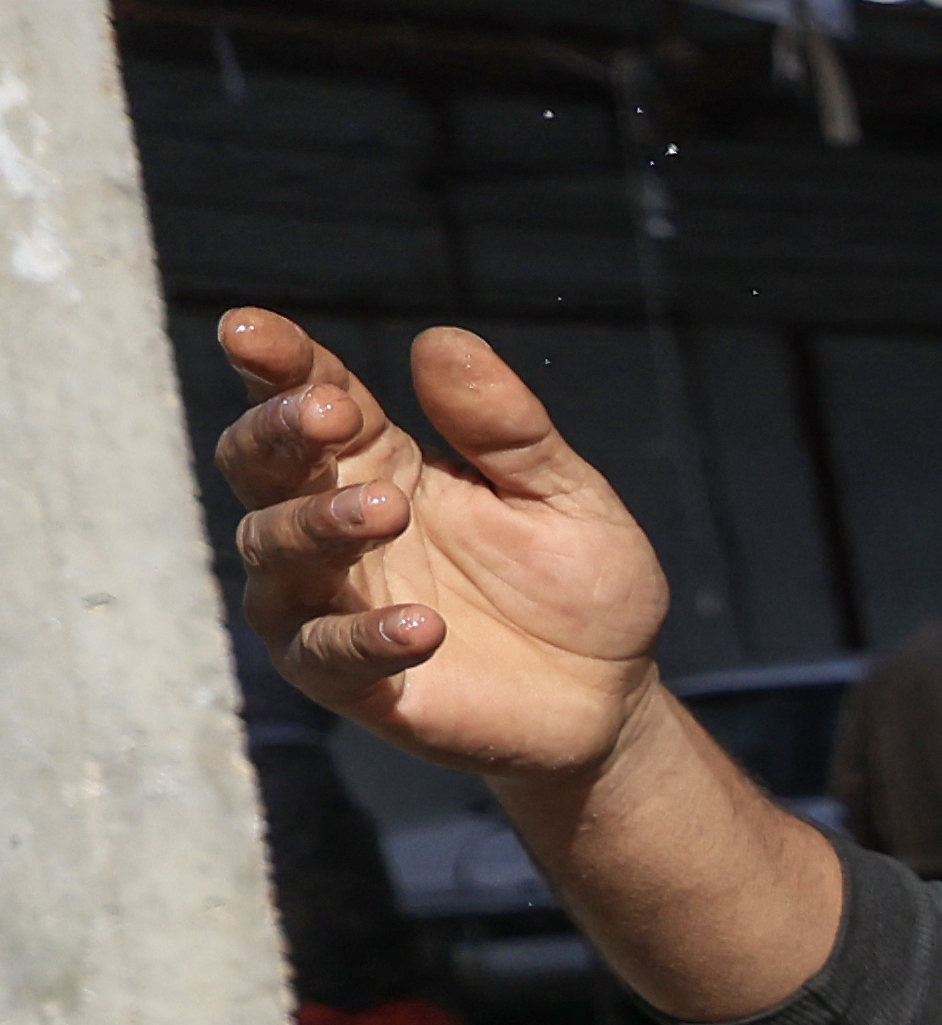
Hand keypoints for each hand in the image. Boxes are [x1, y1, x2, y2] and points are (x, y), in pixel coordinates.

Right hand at [217, 312, 679, 785]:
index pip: (311, 395)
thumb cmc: (578, 584)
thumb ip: (505, 427)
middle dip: (278, 431)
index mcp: (380, 461)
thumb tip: (441, 340)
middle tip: (328, 414)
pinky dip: (362, 635)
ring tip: (387, 510)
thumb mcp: (564, 495)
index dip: (278, 360)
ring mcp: (328, 602)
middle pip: (261, 464)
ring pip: (275, 551)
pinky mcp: (346, 679)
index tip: (250, 328)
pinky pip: (326, 654)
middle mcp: (332, 524)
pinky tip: (420, 626)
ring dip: (318, 524)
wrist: (608, 696)